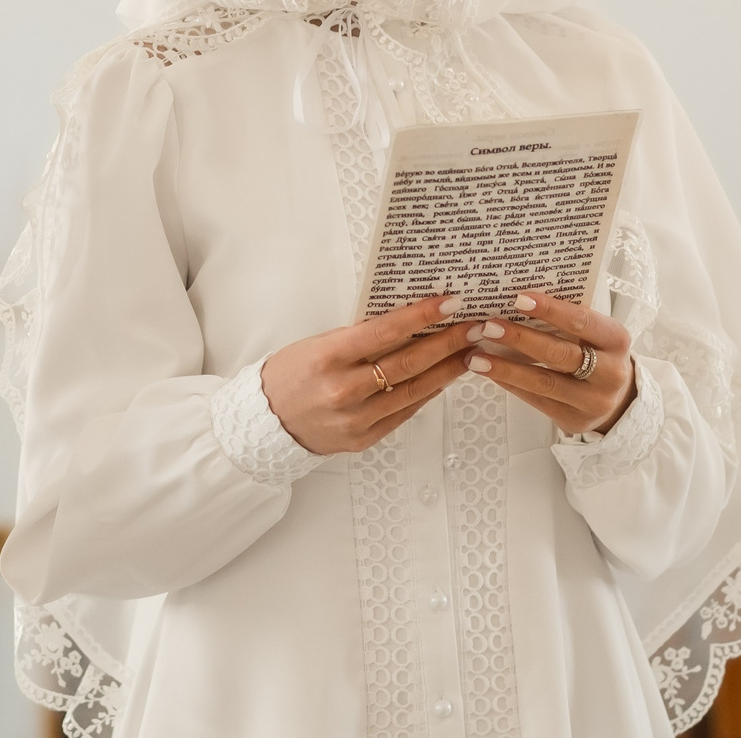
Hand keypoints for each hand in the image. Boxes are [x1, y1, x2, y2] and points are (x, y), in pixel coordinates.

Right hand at [260, 294, 481, 455]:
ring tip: (469, 351)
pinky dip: (427, 392)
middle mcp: (344, 390)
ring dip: (447, 369)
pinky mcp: (363, 438)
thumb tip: (407, 320)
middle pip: (408, 363)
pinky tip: (444, 377)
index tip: (450, 302)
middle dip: (447, 342)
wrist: (267, 421)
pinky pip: (404, 412)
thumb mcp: (319, 344)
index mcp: (328, 357)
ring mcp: (356, 418)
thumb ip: (359, 335)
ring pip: (414, 390)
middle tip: (474, 325)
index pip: (385, 331)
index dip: (421, 316)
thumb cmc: (292, 373)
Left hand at [465, 290, 636, 434]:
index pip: (581, 321)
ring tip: (476, 357)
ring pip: (544, 382)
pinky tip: (490, 372)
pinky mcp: (576, 420)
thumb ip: (567, 318)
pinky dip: (511, 384)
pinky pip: (537, 401)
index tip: (518, 299)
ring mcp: (594, 401)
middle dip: (520, 339)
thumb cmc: (597, 352)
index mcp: (616, 339)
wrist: (618, 398)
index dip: (550, 310)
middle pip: (560, 354)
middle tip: (488, 327)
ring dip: (506, 368)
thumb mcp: (595, 332)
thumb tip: (517, 300)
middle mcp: (610, 372)